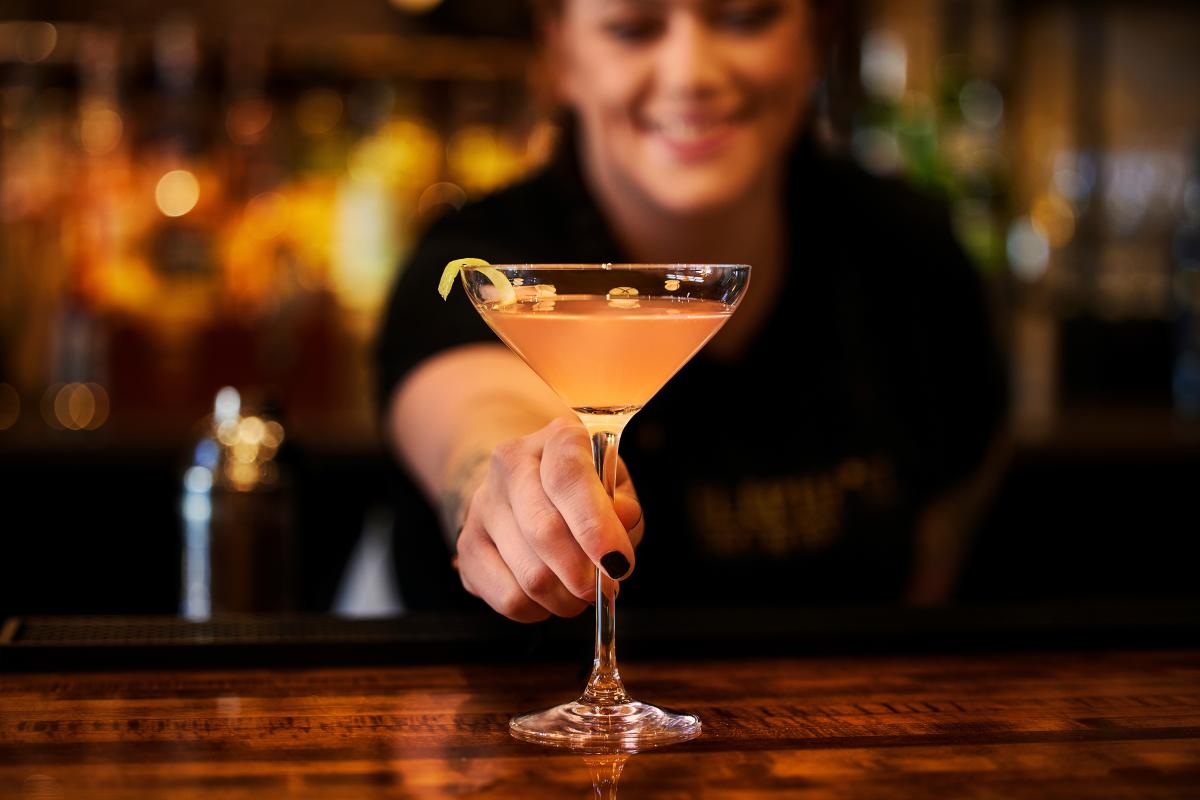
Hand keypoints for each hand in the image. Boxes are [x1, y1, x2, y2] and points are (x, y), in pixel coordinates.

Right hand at [453, 417, 643, 621]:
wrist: (527, 484)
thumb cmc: (582, 489)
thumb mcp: (615, 487)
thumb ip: (623, 504)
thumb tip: (623, 517)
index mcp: (556, 438)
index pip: (567, 477)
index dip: (594, 526)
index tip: (618, 564)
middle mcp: (511, 463)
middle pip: (544, 530)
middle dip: (584, 574)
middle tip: (605, 589)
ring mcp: (483, 504)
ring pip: (530, 574)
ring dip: (566, 598)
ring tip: (580, 593)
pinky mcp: (467, 545)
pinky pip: (508, 598)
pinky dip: (539, 610)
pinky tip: (550, 596)